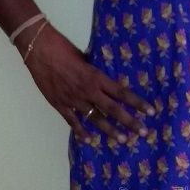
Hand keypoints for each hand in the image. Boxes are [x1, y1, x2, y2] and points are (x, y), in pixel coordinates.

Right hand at [21, 24, 154, 143]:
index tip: (151, 111)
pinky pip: (73, 121)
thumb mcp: (85, 58)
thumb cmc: (62, 49)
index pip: (122, 92)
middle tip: (143, 132)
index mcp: (96, 77)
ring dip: (110, 130)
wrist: (39, 50)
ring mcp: (74, 100)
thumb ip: (95, 72)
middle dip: (130, 122)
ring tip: (123, 140)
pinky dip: (81, 131)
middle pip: (113, 109)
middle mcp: (88, 91)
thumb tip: (105, 80)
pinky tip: (89, 140)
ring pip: (96, 119)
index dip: (137, 102)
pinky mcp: (60, 105)